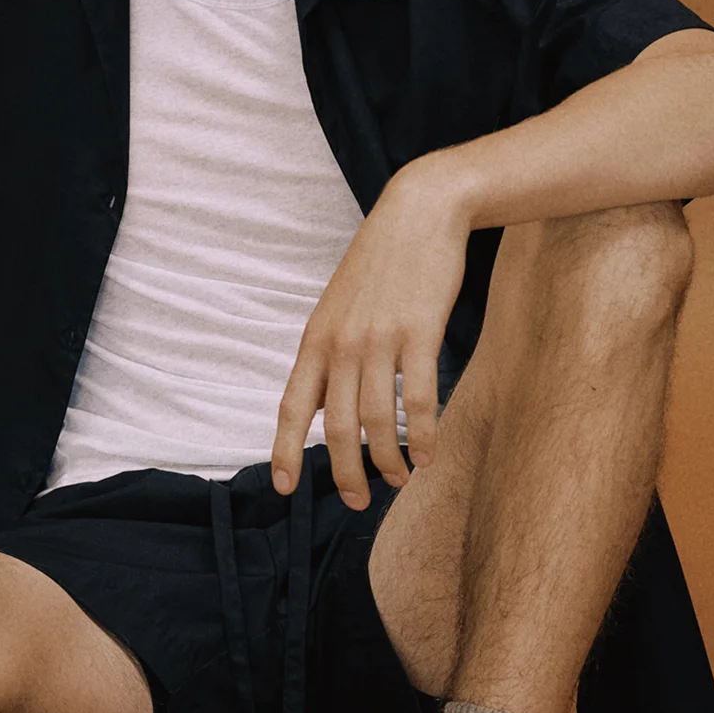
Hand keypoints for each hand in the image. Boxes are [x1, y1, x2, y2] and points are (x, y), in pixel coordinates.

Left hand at [270, 161, 472, 509]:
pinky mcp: (419, 332)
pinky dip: (424, 434)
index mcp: (316, 339)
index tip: (283, 486)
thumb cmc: (382, 265)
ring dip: (390, 460)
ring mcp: (379, 339)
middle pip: (336, 427)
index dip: (284, 449)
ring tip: (401, 479)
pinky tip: (430, 454)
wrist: (420, 211)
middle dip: (345, 473)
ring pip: (378, 421)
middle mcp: (341, 343)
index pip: (292, 405)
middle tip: (360, 501)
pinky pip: (419, 399)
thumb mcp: (339, 307)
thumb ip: (330, 355)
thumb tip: (323, 406)